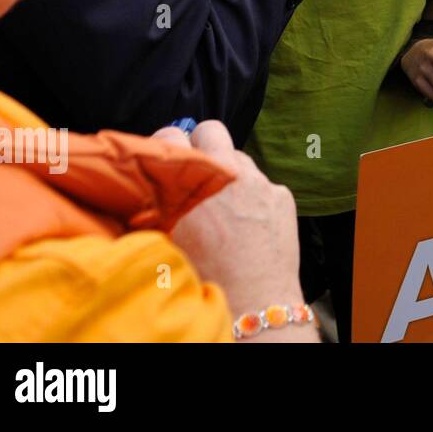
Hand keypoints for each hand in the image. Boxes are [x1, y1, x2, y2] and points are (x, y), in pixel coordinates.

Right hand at [152, 121, 315, 341]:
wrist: (252, 302)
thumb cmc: (201, 278)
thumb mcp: (164, 238)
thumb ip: (158, 204)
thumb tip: (151, 186)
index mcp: (189, 182)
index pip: (170, 136)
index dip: (165, 147)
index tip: (165, 158)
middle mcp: (226, 173)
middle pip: (211, 130)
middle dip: (202, 145)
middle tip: (197, 170)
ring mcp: (259, 181)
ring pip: (240, 156)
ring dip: (229, 172)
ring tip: (223, 204)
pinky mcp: (282, 195)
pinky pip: (264, 183)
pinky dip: (255, 196)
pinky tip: (249, 223)